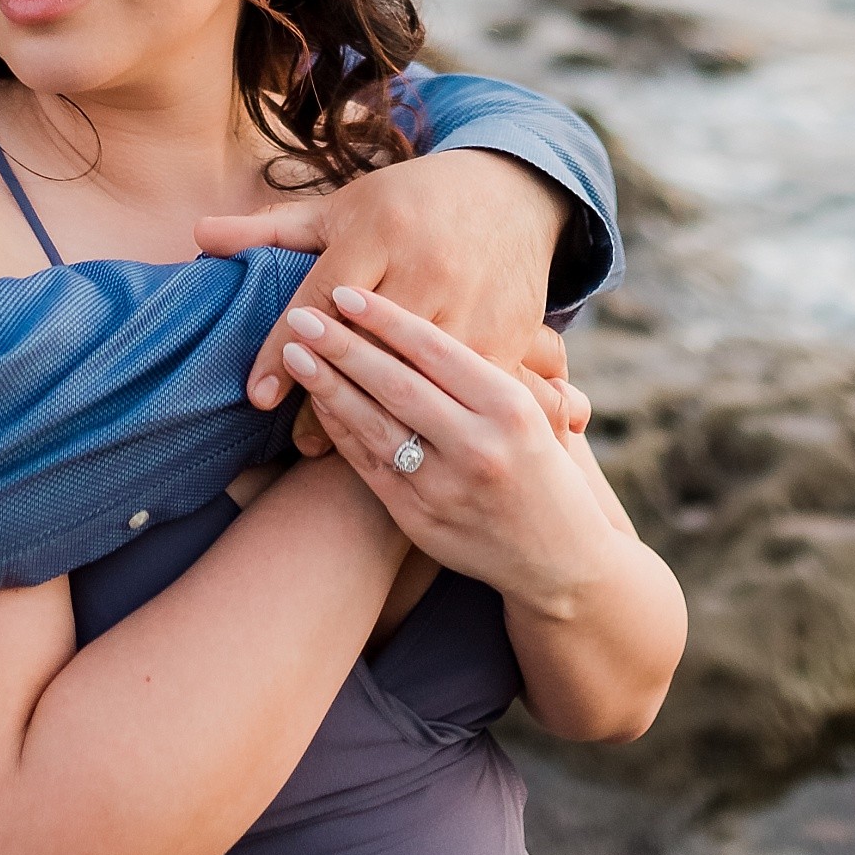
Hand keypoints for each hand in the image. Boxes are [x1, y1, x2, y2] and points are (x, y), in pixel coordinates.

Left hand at [214, 151, 589, 435]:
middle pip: (371, 345)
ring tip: (340, 452)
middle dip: (330, 394)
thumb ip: (271, 229)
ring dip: (380, 415)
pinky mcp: (510, 332)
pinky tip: (408, 441)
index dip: (286, 346)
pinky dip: (438, 415)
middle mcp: (428, 267)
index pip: (323, 297)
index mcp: (380, 230)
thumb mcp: (342, 207)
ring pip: (421, 374)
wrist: (512, 193)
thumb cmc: (408, 202)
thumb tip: (198, 234)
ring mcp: (474, 304)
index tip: (257, 394)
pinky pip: (466, 386)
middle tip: (292, 442)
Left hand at [277, 287, 618, 616]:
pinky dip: (339, 430)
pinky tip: (316, 401)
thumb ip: (493, 366)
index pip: (436, 351)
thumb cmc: (545, 467)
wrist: (561, 562)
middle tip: (302, 317)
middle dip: (343, 347)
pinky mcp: (419, 519)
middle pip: (397, 385)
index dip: (385, 319)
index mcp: (511, 407)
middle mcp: (479, 447)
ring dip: (328, 387)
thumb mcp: (539, 411)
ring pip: (374, 426)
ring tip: (294, 354)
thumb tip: (432, 307)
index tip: (345, 293)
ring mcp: (446, 488)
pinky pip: (368, 465)